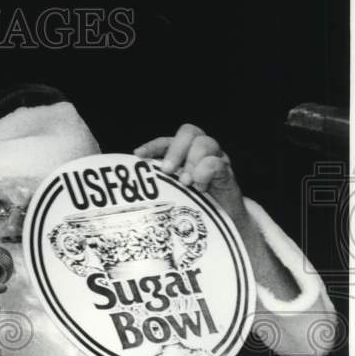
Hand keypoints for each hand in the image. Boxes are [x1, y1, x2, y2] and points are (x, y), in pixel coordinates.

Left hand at [135, 122, 301, 299]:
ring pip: (205, 142)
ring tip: (186, 183)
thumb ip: (156, 188)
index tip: (138, 156)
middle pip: (188, 132)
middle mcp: (199, 152)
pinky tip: (200, 188)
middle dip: (175, 149)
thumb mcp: (170, 195)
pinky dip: (205, 172)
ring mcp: (216, 159)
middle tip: (168, 171)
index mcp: (182, 155)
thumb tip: (126, 193)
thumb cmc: (191, 207)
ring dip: (192, 162)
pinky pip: (217, 162)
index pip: (166, 140)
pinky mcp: (228, 173)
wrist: (222, 224)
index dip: (152, 145)